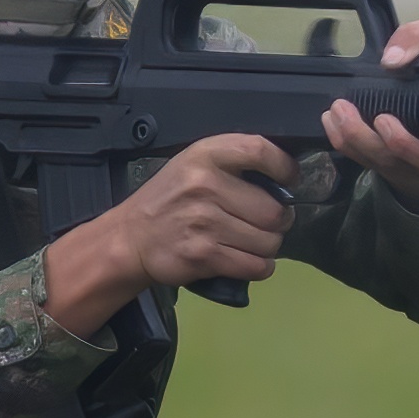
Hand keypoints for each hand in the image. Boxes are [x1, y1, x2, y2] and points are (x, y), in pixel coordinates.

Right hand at [42, 137, 293, 337]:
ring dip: (267, 246)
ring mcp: (204, 222)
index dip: (284, 168)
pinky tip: (245, 259)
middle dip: (278, 221)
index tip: (288, 180)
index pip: (260, 151)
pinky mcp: (204, 255)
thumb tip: (285, 177)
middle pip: (274, 209)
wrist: (130, 238)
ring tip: (250, 241)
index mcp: (205, 154)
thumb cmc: (170, 199)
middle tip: (265, 223)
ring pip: (269, 241)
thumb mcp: (194, 163)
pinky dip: (259, 267)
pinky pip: (256, 266)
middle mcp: (205, 185)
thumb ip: (234, 162)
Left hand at [320, 17, 418, 206]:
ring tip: (341, 111)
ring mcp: (414, 166)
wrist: (412, 104)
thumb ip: (418, 39)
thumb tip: (394, 59)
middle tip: (379, 118)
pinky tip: (332, 121)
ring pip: (393, 166)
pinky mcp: (386, 167)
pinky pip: (365, 162)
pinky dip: (347, 144)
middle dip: (403, 146)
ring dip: (365, 142)